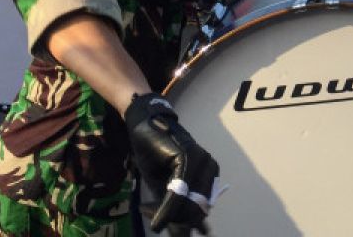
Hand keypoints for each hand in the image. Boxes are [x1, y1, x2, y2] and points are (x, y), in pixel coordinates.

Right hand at [126, 93, 224, 233]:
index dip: (189, 224)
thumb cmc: (153, 153)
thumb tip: (180, 232)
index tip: (185, 235)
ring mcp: (201, 161)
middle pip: (197, 208)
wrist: (144, 126)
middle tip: (157, 224)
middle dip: (178, 222)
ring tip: (152, 217)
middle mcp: (209, 167)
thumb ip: (174, 204)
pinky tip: (158, 221)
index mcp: (208, 174)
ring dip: (171, 217)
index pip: (203, 207)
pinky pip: (180, 191)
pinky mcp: (188, 157)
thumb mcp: (164, 185)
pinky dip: (168, 209)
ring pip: (189, 203)